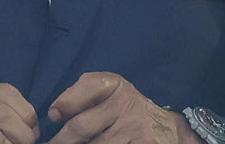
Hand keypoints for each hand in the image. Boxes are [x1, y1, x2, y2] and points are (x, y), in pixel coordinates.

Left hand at [47, 72, 194, 143]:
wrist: (171, 132)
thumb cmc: (130, 112)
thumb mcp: (113, 94)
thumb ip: (85, 95)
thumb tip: (55, 112)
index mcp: (117, 86)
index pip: (88, 86)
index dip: (66, 101)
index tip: (53, 115)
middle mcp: (126, 104)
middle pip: (82, 125)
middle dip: (62, 139)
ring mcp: (135, 128)